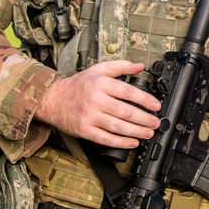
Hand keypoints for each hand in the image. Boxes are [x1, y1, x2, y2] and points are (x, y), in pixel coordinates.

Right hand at [34, 60, 160, 147]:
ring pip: (117, 126)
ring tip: (148, 133)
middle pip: (125, 111)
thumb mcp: (98, 69)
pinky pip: (105, 138)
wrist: (52, 99)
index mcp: (101, 84)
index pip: (128, 92)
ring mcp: (89, 116)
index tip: (156, 105)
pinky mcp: (84, 130)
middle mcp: (96, 100)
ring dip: (136, 131)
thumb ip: (121, 66)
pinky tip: (132, 142)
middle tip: (155, 122)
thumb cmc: (78, 85)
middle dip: (144, 119)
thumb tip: (140, 66)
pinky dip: (120, 142)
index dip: (145, 100)